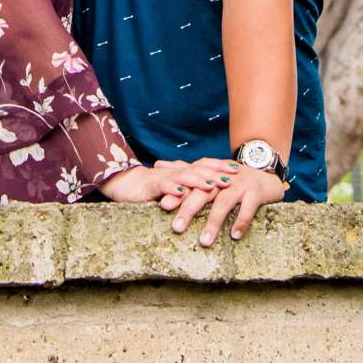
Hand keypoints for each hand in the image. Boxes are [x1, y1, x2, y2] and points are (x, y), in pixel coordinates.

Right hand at [100, 157, 232, 203]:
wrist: (124, 184)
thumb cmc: (151, 190)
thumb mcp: (174, 191)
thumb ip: (189, 191)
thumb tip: (211, 196)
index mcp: (182, 172)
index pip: (204, 166)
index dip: (220, 166)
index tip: (238, 169)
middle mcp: (175, 172)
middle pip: (198, 169)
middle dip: (216, 172)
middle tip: (233, 177)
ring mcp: (163, 178)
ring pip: (183, 177)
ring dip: (198, 180)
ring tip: (212, 185)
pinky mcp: (150, 187)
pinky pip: (162, 186)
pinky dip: (171, 189)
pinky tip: (180, 193)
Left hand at [159, 162, 286, 244]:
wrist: (264, 169)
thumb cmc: (231, 176)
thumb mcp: (207, 170)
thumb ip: (184, 169)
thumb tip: (157, 164)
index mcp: (209, 174)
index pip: (191, 183)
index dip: (177, 193)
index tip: (162, 205)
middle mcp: (222, 178)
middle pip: (203, 193)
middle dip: (189, 209)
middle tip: (177, 227)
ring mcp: (240, 185)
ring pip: (224, 203)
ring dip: (213, 222)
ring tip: (203, 241)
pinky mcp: (256, 193)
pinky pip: (248, 208)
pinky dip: (241, 221)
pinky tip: (234, 236)